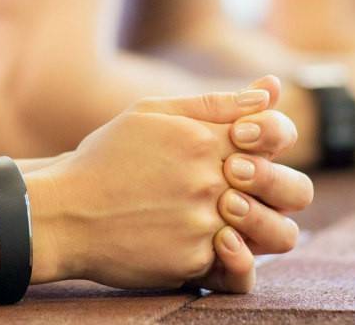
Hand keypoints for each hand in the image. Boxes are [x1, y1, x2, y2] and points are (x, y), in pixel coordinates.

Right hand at [27, 78, 309, 291]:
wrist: (63, 213)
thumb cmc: (107, 158)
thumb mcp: (151, 114)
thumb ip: (214, 103)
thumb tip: (270, 91)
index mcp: (204, 138)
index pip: (275, 134)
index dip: (272, 140)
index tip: (249, 150)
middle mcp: (211, 180)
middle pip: (291, 189)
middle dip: (282, 189)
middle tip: (250, 190)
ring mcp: (204, 223)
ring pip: (276, 234)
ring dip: (266, 229)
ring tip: (235, 223)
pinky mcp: (193, 261)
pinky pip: (236, 264)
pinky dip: (225, 256)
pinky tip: (197, 243)